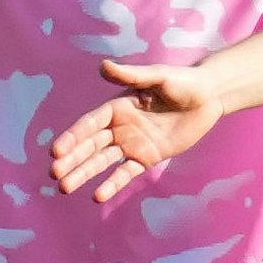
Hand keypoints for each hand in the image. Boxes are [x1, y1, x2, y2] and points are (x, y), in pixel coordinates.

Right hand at [47, 59, 226, 202]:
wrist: (209, 98)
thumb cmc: (182, 82)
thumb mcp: (157, 77)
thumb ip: (131, 76)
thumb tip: (103, 66)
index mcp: (118, 107)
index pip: (90, 124)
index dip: (73, 137)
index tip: (57, 151)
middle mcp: (120, 127)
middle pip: (91, 146)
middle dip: (72, 160)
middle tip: (54, 174)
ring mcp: (132, 144)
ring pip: (102, 162)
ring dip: (84, 174)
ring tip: (64, 188)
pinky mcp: (147, 158)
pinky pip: (126, 173)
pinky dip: (112, 184)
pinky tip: (98, 197)